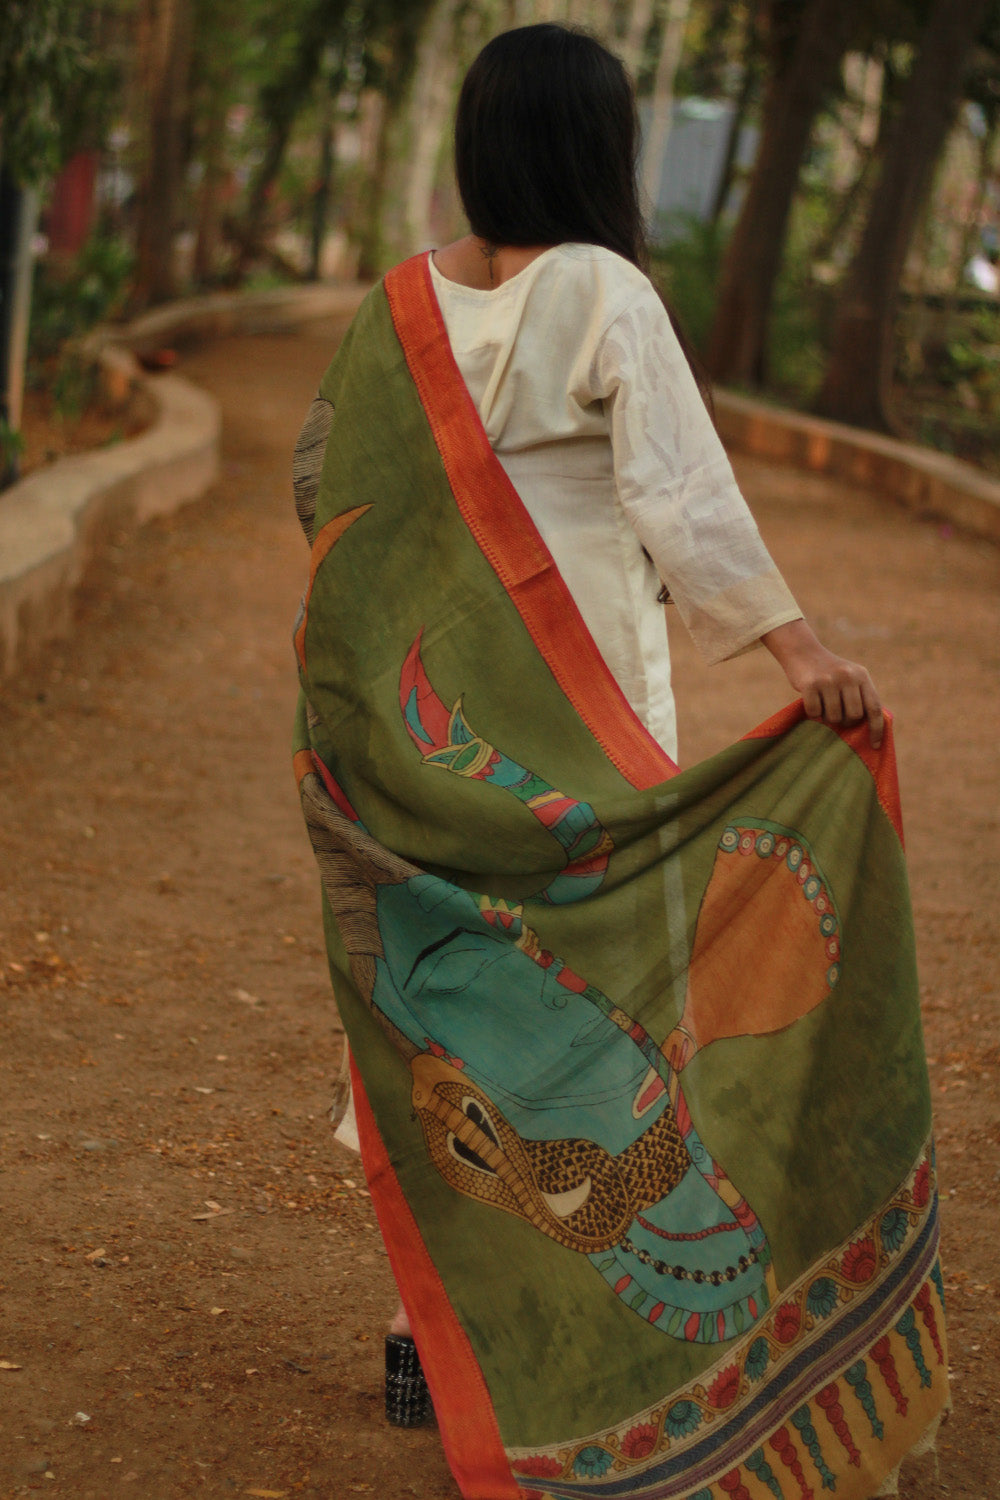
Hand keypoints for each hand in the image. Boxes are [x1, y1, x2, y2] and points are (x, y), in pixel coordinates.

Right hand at [760, 619, 884, 748]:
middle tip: (837, 715)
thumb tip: (868, 728)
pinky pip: (815, 712)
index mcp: (862, 675)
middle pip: (854, 716)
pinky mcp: (810, 684)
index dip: (876, 729)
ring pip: (834, 717)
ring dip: (828, 717)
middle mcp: (848, 676)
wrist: (803, 652)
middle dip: (846, 721)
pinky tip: (811, 700)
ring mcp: (828, 680)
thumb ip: (860, 696)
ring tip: (823, 705)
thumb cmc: (828, 672)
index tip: (874, 745)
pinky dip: (813, 712)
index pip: (874, 707)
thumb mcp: (850, 677)